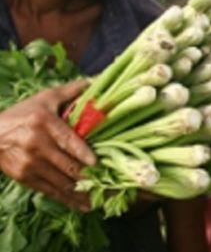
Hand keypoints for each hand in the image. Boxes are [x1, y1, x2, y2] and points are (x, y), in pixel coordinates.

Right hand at [0, 80, 94, 209]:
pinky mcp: (25, 177)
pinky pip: (51, 191)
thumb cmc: (22, 114)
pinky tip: (84, 205)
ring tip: (103, 199)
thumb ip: (71, 90)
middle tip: (111, 185)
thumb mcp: (45, 98)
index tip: (97, 163)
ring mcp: (29, 164)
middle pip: (67, 165)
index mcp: (43, 122)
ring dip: (82, 193)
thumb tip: (97, 81)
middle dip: (90, 178)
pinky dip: (68, 200)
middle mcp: (36, 144)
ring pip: (61, 182)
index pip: (67, 141)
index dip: (83, 154)